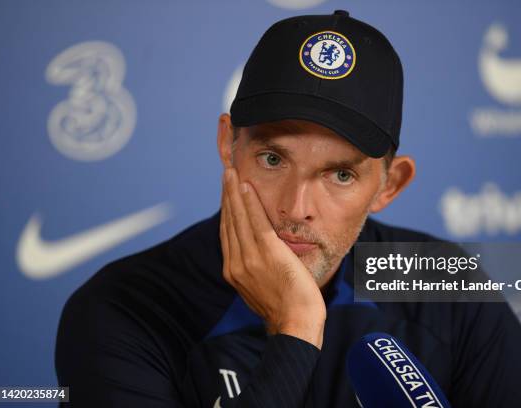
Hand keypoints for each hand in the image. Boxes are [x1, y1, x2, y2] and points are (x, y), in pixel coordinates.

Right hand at [220, 167, 325, 348]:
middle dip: (226, 196)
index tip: (226, 194)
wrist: (295, 323)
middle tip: (225, 173)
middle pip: (229, 222)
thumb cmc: (284, 308)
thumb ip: (253, 270)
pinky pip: (255, 220)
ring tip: (231, 173)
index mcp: (233, 272)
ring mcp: (249, 257)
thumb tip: (255, 258)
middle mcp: (236, 263)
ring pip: (238, 218)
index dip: (226, 211)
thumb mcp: (261, 289)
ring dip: (234, 192)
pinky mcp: (266, 251)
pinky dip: (249, 201)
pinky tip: (246, 186)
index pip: (227, 234)